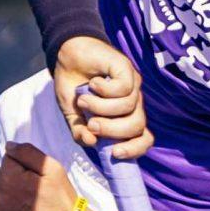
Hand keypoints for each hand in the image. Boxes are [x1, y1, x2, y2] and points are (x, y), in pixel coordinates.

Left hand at [0, 143, 87, 210]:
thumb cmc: (61, 199)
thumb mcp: (52, 168)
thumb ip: (28, 152)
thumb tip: (9, 146)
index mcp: (8, 178)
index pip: (9, 158)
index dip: (25, 165)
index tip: (37, 177)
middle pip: (3, 174)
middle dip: (17, 178)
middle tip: (36, 190)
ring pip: (0, 190)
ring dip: (11, 192)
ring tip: (30, 202)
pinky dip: (8, 206)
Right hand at [53, 37, 151, 159]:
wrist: (66, 57)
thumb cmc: (73, 87)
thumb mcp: (73, 116)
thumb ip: (81, 132)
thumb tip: (91, 142)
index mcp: (125, 118)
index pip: (143, 138)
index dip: (135, 149)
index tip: (116, 153)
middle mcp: (133, 102)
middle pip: (137, 126)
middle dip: (112, 130)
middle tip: (91, 123)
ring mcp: (132, 85)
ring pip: (129, 107)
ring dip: (101, 107)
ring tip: (84, 100)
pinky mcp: (127, 69)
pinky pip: (124, 88)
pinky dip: (104, 89)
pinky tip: (93, 83)